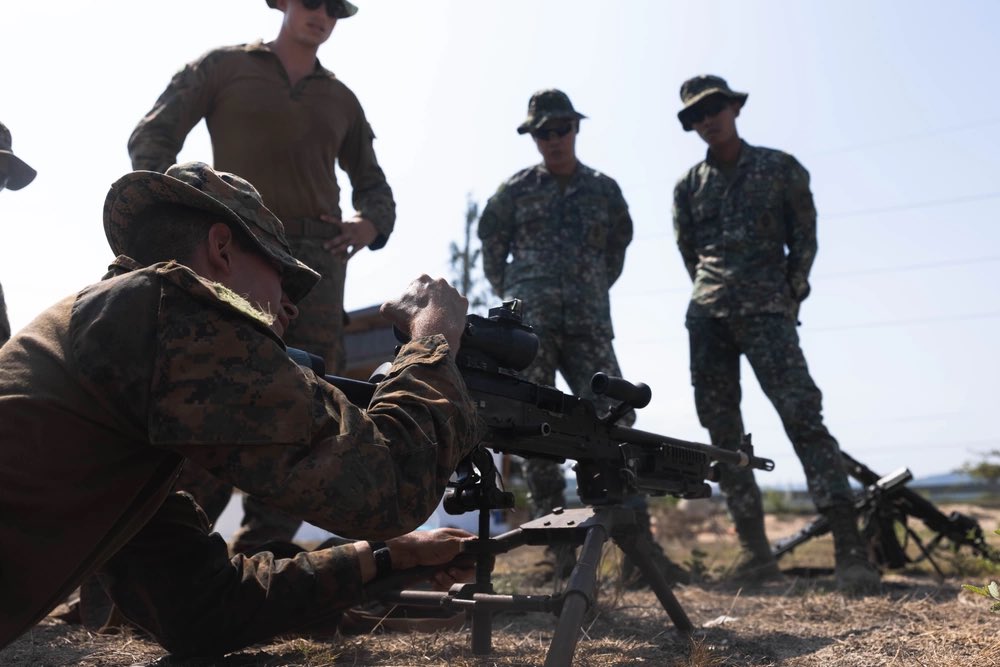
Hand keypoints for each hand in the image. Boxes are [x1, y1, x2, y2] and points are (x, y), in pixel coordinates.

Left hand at [321, 214, 377, 259]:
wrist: (374, 228)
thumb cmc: (358, 224)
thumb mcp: (351, 220)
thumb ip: (342, 223)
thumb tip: (330, 221)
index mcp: (347, 225)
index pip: (337, 221)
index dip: (329, 219)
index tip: (321, 217)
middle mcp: (351, 232)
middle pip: (341, 238)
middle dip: (333, 242)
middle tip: (324, 246)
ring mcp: (356, 239)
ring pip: (346, 245)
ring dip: (338, 249)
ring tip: (331, 252)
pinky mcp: (360, 245)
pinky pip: (353, 252)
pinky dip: (348, 257)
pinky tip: (342, 261)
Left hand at [353, 528, 476, 587]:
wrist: (403, 555)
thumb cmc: (424, 544)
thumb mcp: (448, 543)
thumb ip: (466, 545)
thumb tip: (483, 545)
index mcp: (460, 541)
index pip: (479, 552)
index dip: (481, 562)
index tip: (480, 569)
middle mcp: (455, 553)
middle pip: (469, 570)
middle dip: (460, 574)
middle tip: (451, 572)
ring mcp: (446, 564)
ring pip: (456, 579)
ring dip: (447, 580)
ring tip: (438, 574)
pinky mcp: (437, 573)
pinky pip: (445, 584)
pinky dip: (440, 584)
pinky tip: (433, 579)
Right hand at [380, 275, 467, 352]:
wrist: (435, 331)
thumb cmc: (412, 319)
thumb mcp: (389, 310)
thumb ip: (388, 305)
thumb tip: (389, 308)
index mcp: (421, 279)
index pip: (416, 287)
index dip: (413, 300)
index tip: (412, 311)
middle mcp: (439, 281)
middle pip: (432, 291)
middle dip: (429, 301)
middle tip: (424, 316)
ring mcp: (453, 291)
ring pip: (446, 298)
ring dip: (442, 306)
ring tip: (436, 320)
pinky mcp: (463, 302)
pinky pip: (458, 307)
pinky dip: (453, 314)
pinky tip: (447, 322)